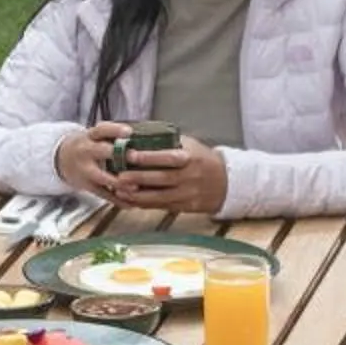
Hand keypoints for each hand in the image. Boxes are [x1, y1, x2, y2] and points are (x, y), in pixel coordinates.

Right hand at [56, 122, 130, 198]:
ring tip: (136, 187)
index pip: (101, 130)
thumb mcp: (96, 135)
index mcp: (90, 136)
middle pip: (100, 152)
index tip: (129, 132)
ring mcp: (87, 171)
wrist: (64, 159)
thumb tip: (142, 136)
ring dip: (119, 182)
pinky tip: (132, 204)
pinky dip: (118, 200)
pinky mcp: (89, 186)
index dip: (115, 130)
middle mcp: (86, 152)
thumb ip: (114, 135)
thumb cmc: (90, 145)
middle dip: (118, 154)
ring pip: (102, 177)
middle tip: (135, 156)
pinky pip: (104, 195)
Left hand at [114, 134, 229, 215]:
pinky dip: (144, 204)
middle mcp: (189, 177)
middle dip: (138, 178)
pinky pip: (161, 207)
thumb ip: (168, 143)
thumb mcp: (190, 145)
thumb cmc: (202, 160)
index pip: (167, 157)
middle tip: (119, 176)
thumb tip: (140, 136)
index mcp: (190, 158)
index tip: (130, 154)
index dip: (148, 157)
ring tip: (120, 190)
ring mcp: (187, 194)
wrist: (226, 182)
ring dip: (137, 195)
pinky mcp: (184, 207)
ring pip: (159, 197)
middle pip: (161, 179)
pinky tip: (130, 200)